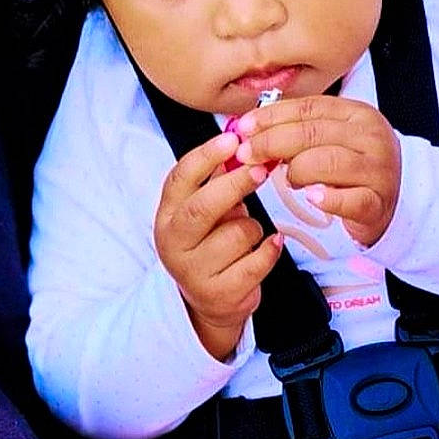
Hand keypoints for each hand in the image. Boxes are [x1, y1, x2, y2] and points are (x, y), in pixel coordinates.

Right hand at [153, 132, 282, 360]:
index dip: (206, 156)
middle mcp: (173, 244)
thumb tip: (238, 137)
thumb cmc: (211, 245)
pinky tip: (272, 244)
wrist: (211, 301)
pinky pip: (257, 261)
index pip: (180, 179)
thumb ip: (217, 179)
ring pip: (237, 234)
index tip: (233, 139)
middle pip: (203, 207)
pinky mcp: (220, 294)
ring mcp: (194, 272)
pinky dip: (270, 249)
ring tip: (251, 234)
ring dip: (254, 228)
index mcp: (167, 216)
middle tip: (261, 170)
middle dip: (236, 184)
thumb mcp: (207, 212)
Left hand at [231, 95, 401, 246]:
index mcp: (357, 113)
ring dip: (297, 172)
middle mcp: (370, 137)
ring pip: (326, 162)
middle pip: (312, 133)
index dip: (272, 116)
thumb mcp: (332, 139)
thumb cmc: (355, 169)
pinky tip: (311, 196)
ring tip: (290, 180)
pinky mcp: (377, 202)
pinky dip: (326, 199)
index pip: (309, 107)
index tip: (244, 127)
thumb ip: (300, 130)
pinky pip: (349, 199)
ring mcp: (378, 169)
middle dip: (271, 143)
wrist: (396, 201)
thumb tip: (252, 128)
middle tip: (247, 155)